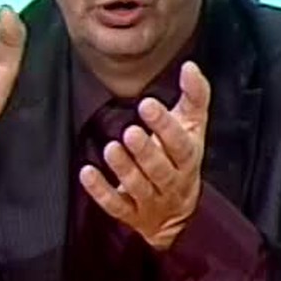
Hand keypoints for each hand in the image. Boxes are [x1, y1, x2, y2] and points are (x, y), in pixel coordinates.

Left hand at [80, 61, 210, 250]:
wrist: (179, 213)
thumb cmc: (181, 158)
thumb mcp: (192, 128)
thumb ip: (194, 96)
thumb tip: (190, 66)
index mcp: (188, 158)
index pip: (180, 144)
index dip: (165, 126)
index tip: (147, 104)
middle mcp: (172, 183)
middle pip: (160, 169)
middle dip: (146, 151)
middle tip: (130, 131)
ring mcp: (151, 201)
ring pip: (139, 187)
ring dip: (124, 169)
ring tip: (111, 148)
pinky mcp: (131, 214)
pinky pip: (115, 206)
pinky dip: (100, 191)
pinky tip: (86, 172)